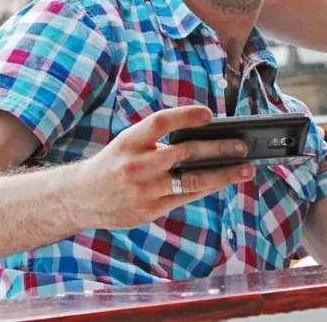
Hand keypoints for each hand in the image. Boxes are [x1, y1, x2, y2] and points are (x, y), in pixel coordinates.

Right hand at [74, 106, 254, 229]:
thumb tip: (204, 136)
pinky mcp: (149, 211)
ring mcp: (144, 191)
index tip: (209, 115)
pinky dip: (208, 189)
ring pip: (192, 180)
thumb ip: (159, 140)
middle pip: (185, 153)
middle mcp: (136, 165)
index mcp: (130, 141)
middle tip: (242, 146)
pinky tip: (224, 182)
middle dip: (219, 149)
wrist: (81, 198)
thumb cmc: (114, 164)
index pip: (161, 122)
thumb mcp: (128, 143)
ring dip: (223, 174)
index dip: (185, 116)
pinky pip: (185, 198)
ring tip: (245, 168)